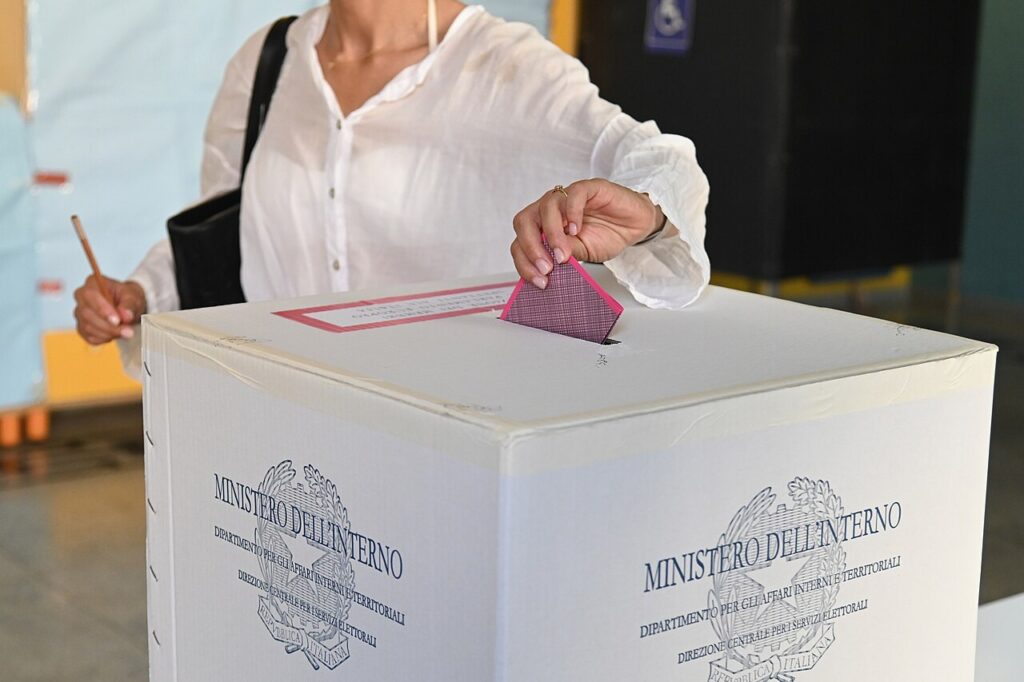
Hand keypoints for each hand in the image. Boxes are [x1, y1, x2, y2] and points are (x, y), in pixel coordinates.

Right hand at [73, 275, 146, 344]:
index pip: (90, 295)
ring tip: (126, 332)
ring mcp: (80, 313)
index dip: (102, 309)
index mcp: (92, 284)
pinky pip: (89, 337)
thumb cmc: (128, 298)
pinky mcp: (82, 328)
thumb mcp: (133, 297)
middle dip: (108, 326)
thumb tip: (126, 316)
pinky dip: (105, 338)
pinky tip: (115, 334)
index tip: (117, 321)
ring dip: (109, 333)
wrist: (128, 308)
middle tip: (128, 332)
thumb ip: (129, 305)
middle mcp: (81, 298)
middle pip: (87, 314)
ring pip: (87, 327)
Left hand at [511, 178, 663, 288]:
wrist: (634, 226)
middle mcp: (550, 210)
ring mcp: (567, 197)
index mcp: (543, 226)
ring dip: (551, 234)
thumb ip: (563, 255)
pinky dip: (572, 213)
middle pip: (524, 221)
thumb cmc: (606, 236)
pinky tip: (577, 230)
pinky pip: (573, 194)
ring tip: (564, 255)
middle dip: (530, 247)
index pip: (521, 241)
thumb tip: (546, 267)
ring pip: (546, 206)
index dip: (525, 261)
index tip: (539, 280)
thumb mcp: (582, 253)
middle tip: (546, 268)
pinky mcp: (587, 188)